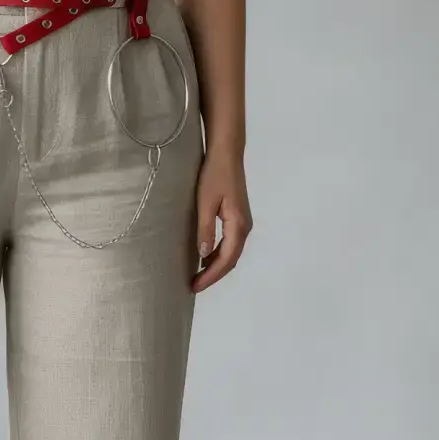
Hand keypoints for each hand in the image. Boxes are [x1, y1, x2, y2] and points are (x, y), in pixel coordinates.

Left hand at [191, 147, 252, 291]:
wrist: (227, 153)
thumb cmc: (214, 175)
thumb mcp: (205, 203)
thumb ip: (205, 230)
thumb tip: (203, 256)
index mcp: (239, 225)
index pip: (226, 260)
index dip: (211, 276)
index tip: (195, 286)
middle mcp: (245, 227)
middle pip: (231, 260)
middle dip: (213, 275)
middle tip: (193, 285)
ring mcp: (243, 222)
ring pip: (231, 252)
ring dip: (215, 265)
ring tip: (197, 275)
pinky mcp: (237, 217)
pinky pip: (230, 243)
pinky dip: (218, 254)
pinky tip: (204, 256)